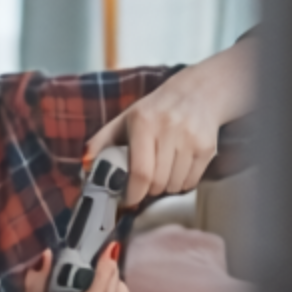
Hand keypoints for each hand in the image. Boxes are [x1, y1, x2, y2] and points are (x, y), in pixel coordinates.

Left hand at [86, 39, 253, 207]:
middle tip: (144, 186)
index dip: (133, 193)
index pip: (140, 172)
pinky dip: (182, 184)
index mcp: (143, 123)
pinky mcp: (208, 147)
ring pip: (174, 185)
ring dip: (165, 188)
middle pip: (157, 182)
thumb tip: (84, 167)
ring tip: (161, 174)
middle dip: (147, 191)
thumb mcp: (124, 120)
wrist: (199, 92)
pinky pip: (191, 181)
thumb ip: (101, 142)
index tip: (127, 200)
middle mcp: (169, 129)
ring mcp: (191, 138)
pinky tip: (177, 171)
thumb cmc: (155, 110)